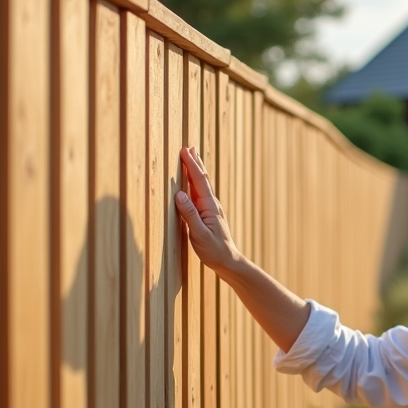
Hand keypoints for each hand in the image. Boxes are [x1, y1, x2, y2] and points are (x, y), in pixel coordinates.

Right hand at [175, 146, 239, 274]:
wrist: (228, 261)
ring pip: (201, 185)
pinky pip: (200, 193)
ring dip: (196, 170)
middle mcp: (211, 204)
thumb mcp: (199, 234)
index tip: (184, 151)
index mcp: (209, 206)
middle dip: (195, 162)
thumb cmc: (213, 250)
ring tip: (192, 158)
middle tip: (189, 147)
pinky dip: (195, 183)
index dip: (191, 165)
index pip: (198, 181)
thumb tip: (179, 194)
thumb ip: (189, 214)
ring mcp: (210, 208)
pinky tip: (193, 182)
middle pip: (202, 179)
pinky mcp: (208, 214)